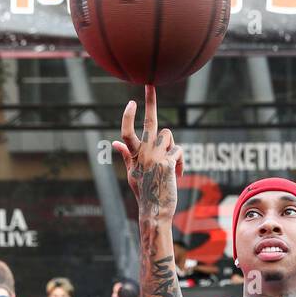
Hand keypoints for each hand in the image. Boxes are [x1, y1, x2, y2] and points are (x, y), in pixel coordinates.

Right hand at [112, 85, 182, 219]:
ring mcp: (156, 158)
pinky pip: (178, 151)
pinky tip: (178, 175)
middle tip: (150, 84)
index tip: (132, 102)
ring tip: (170, 164)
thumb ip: (127, 155)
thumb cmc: (144, 192)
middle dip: (150, 101)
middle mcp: (143, 154)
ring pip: (169, 136)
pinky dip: (180, 162)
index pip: (126, 131)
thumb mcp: (132, 174)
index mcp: (133, 155)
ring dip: (171, 146)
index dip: (128, 116)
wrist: (155, 211)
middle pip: (149, 122)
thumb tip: (115, 143)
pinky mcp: (168, 164)